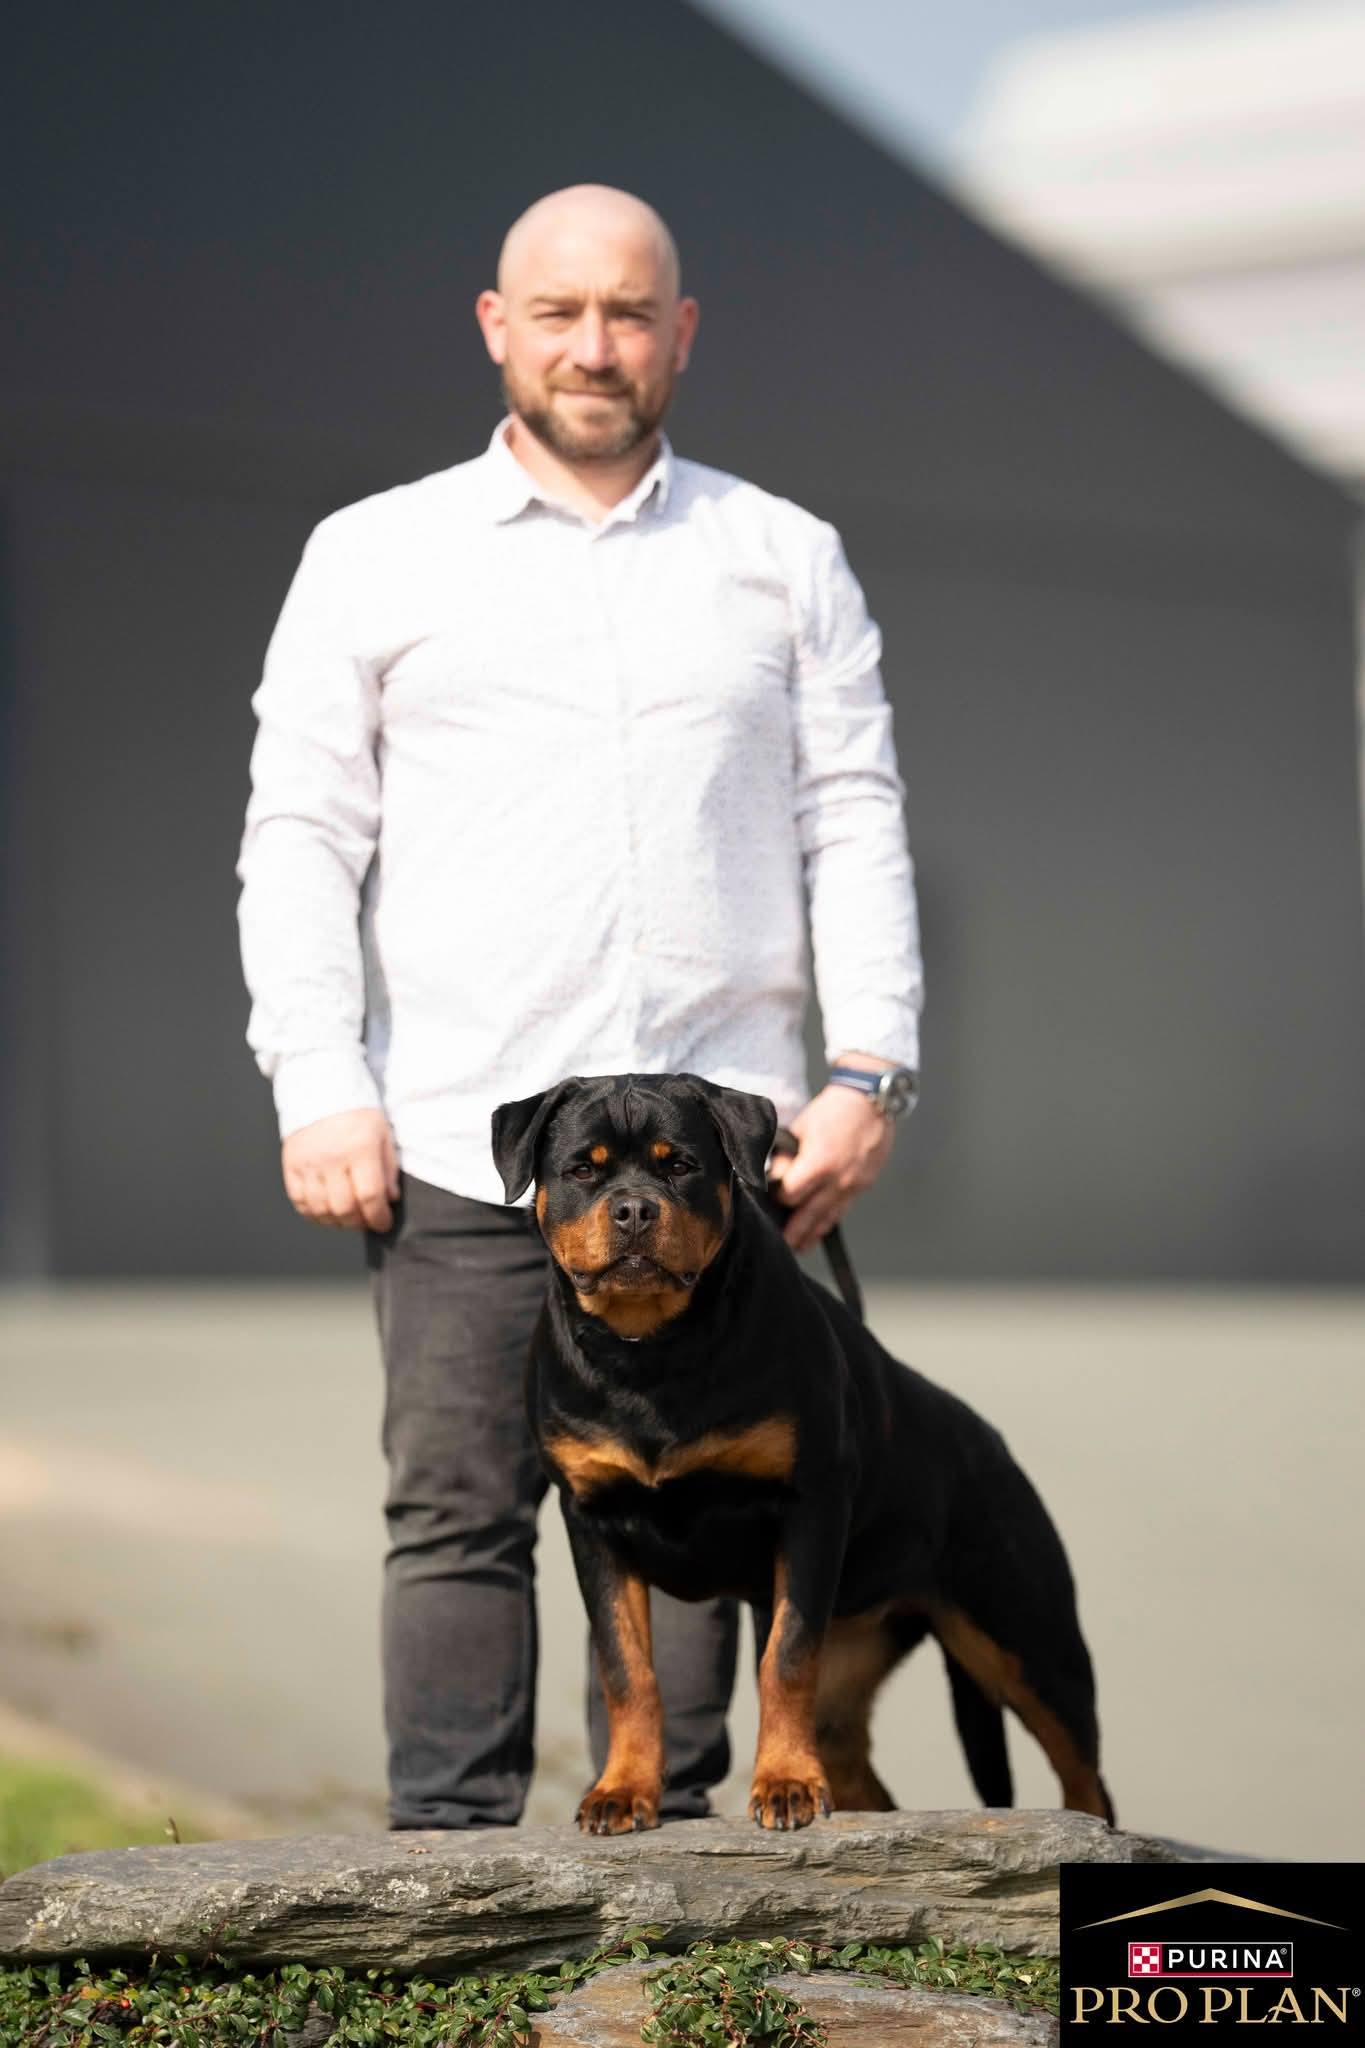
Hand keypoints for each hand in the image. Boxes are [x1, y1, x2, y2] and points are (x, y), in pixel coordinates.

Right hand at [281, 1108, 399, 1231]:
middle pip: (344, 1208)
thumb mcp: (383, 1134)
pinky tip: (327, 1212)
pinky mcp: (291, 1165)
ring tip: (348, 1217)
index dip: (379, 1217)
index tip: (384, 1224)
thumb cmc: (358, 1111)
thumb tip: (390, 1200)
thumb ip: (389, 1169)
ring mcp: (308, 1163)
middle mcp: (331, 1157)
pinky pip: (299, 1202)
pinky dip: (314, 1214)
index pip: (369, 1196)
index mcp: (359, 1148)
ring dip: (337, 1222)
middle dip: (359, 1222)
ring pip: (320, 1210)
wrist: (321, 1087)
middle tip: (367, 1221)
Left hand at [766, 1082, 894, 1251]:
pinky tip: (818, 1231)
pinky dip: (828, 1222)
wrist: (871, 1102)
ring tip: (797, 1248)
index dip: (777, 1197)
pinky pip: (842, 1209)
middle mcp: (838, 1179)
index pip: (790, 1195)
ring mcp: (853, 1185)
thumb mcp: (801, 1127)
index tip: (771, 1196)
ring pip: (828, 1219)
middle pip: (808, 1216)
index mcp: (819, 1163)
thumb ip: (787, 1156)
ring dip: (811, 1235)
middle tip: (778, 1247)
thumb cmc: (833, 1110)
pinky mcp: (863, 1185)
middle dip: (791, 1233)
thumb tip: (773, 1176)